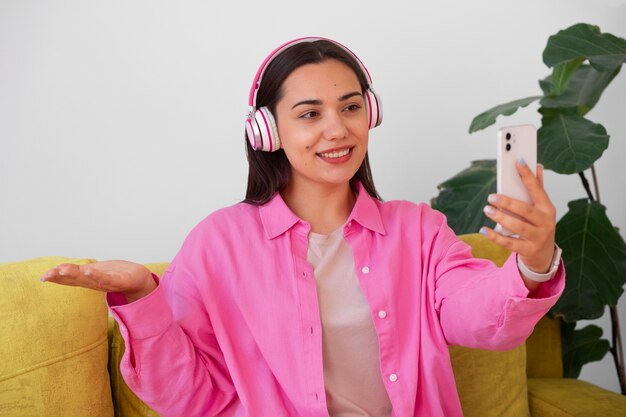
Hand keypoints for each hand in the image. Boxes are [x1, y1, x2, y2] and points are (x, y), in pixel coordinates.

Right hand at [40, 260, 156, 302]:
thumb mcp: (94, 272)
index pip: (70, 279)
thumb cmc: (115, 274)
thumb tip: (59, 270)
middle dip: (62, 276)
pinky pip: (109, 279)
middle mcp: (96, 283)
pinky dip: (98, 276)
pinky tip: (89, 271)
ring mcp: (108, 283)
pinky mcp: (121, 281)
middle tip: (48, 274)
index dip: (57, 278)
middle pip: (77, 280)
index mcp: (89, 280)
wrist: (139, 280)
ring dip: (76, 275)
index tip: (43, 276)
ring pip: (90, 279)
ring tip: (63, 270)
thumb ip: (79, 272)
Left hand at [480, 161, 556, 280]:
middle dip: (508, 202)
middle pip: (526, 210)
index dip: (528, 176)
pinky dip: (495, 237)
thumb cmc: (539, 226)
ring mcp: (538, 237)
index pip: (537, 189)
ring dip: (501, 218)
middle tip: (492, 196)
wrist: (544, 256)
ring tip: (488, 209)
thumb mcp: (541, 209)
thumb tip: (538, 166)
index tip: (518, 162)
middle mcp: (545, 222)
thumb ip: (538, 189)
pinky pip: (509, 243)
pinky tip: (484, 230)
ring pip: (518, 227)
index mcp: (548, 208)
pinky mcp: (528, 250)